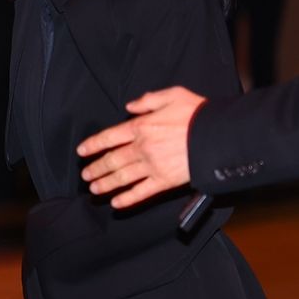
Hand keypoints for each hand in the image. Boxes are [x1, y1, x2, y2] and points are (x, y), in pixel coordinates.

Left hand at [75, 86, 207, 206]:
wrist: (216, 136)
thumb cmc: (196, 114)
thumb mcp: (171, 95)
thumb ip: (148, 100)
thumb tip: (130, 106)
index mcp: (142, 126)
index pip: (110, 137)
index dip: (94, 144)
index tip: (82, 151)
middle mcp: (143, 148)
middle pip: (113, 160)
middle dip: (96, 168)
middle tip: (85, 175)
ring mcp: (152, 167)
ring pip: (122, 177)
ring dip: (106, 184)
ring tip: (94, 189)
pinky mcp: (164, 182)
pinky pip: (141, 192)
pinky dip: (127, 199)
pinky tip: (117, 203)